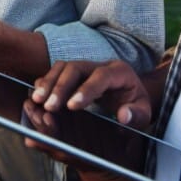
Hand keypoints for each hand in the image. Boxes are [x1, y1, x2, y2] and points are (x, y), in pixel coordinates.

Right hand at [28, 60, 152, 129]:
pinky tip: (37, 98)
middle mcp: (100, 65)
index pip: (101, 76)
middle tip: (49, 106)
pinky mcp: (73, 74)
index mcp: (119, 72)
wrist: (130, 98)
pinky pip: (55, 72)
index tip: (73, 107)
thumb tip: (123, 115)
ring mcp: (85, 67)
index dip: (86, 90)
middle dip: (60, 86)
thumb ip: (136, 115)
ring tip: (38, 101)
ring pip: (62, 67)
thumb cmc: (135, 107)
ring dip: (48, 83)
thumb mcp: (143, 114)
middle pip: (76, 68)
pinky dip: (45, 83)